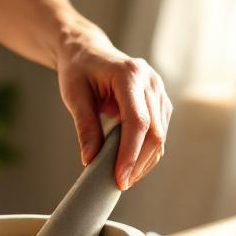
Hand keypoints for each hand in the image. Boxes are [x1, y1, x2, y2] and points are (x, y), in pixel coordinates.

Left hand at [56, 27, 171, 188]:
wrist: (89, 51)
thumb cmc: (79, 70)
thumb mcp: (74, 96)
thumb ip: (85, 127)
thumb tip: (90, 160)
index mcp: (130, 75)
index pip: (138, 121)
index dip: (130, 153)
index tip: (119, 178)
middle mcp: (151, 81)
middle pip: (155, 132)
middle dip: (139, 163)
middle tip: (120, 184)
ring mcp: (159, 90)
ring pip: (161, 136)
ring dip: (145, 161)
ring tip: (124, 178)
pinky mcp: (160, 101)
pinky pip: (160, 132)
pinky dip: (147, 152)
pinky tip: (131, 164)